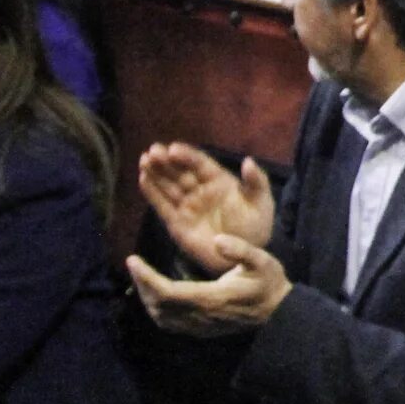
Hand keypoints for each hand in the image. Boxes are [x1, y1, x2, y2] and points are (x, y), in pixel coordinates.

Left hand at [125, 235, 290, 334]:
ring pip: (160, 317)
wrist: (277, 313)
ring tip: (142, 277)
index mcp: (212, 298)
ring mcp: (199, 326)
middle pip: (158, 305)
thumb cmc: (269, 283)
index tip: (132, 260)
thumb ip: (241, 249)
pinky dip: (156, 309)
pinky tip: (155, 295)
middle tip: (134, 264)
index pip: (168, 292)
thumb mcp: (262, 260)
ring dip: (146, 298)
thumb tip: (216, 240)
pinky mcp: (199, 330)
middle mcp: (201, 316)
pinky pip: (169, 323)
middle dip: (142, 285)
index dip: (146, 278)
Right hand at [136, 142, 276, 275]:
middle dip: (166, 161)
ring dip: (156, 173)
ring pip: (168, 186)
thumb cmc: (255, 225)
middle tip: (152, 151)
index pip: (199, 164)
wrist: (244, 255)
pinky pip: (162, 205)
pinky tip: (143, 178)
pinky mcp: (177, 223)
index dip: (186, 155)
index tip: (173, 149)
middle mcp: (200, 189)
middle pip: (180, 172)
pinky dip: (152, 193)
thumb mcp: (261, 202)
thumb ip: (256, 182)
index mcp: (219, 180)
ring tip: (143, 160)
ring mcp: (187, 205)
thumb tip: (249, 160)